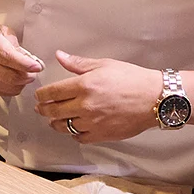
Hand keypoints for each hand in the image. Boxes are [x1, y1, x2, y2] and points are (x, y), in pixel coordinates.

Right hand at [0, 15, 42, 97]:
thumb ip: (14, 44)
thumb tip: (29, 59)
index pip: (8, 57)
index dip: (25, 64)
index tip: (37, 66)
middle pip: (9, 76)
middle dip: (26, 76)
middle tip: (33, 72)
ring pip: (7, 87)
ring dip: (20, 83)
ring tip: (24, 75)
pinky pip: (0, 92)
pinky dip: (11, 88)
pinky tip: (12, 80)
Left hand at [35, 52, 162, 143]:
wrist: (155, 99)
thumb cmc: (132, 79)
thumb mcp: (104, 65)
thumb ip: (79, 63)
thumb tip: (60, 56)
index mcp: (84, 85)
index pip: (52, 92)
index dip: (41, 95)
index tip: (39, 96)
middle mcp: (85, 105)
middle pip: (53, 111)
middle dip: (43, 110)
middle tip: (41, 108)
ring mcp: (92, 122)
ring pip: (64, 126)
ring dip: (56, 123)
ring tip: (55, 119)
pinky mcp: (101, 135)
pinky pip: (79, 137)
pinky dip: (74, 133)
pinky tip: (75, 127)